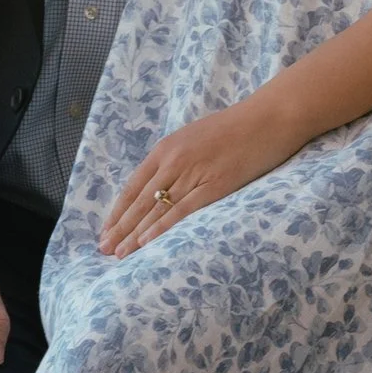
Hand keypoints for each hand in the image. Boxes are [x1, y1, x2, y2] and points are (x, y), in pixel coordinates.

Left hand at [99, 93, 302, 255]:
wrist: (268, 118)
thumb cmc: (235, 127)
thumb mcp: (194, 137)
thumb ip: (176, 158)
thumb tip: (163, 181)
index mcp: (166, 149)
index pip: (134, 186)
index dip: (118, 211)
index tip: (106, 229)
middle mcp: (173, 161)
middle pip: (139, 201)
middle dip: (119, 227)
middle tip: (103, 249)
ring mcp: (192, 173)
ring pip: (155, 209)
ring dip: (134, 234)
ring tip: (119, 254)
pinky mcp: (214, 185)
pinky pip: (181, 210)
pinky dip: (161, 228)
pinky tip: (146, 242)